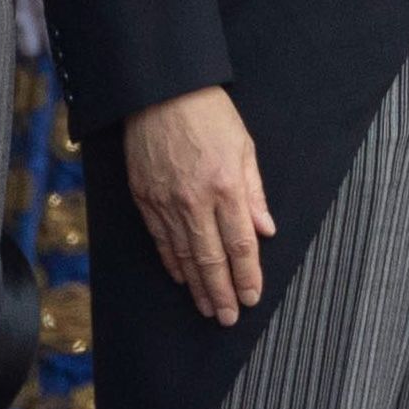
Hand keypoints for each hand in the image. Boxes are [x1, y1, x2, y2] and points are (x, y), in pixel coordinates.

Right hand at [125, 86, 274, 324]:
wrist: (159, 91)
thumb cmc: (207, 112)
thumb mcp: (243, 146)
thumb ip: (253, 192)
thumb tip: (264, 229)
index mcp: (225, 186)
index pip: (240, 244)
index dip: (247, 275)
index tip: (252, 296)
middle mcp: (195, 200)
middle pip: (210, 259)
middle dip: (222, 292)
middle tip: (228, 317)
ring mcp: (166, 201)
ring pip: (183, 255)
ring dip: (197, 286)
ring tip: (207, 308)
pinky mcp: (144, 197)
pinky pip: (160, 239)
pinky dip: (171, 262)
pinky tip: (180, 277)